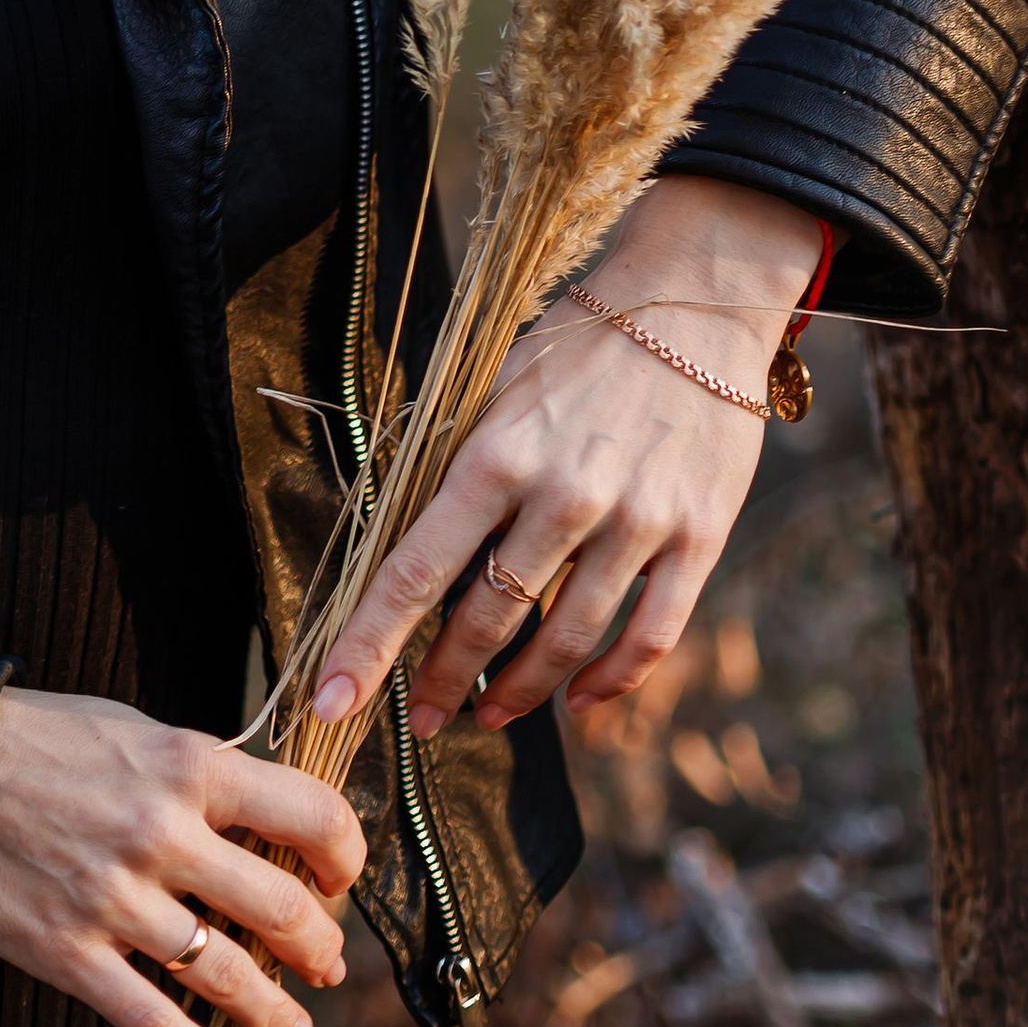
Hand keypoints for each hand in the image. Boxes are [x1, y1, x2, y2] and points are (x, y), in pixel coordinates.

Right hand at [0, 685, 366, 1026]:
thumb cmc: (44, 743)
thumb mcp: (136, 730)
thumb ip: (200, 774)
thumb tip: (266, 818)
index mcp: (187, 765)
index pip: (308, 813)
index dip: (344, 854)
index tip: (340, 879)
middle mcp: (161, 833)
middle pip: (278, 907)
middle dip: (317, 947)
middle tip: (326, 966)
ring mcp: (115, 900)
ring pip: (225, 975)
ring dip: (277, 1014)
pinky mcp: (70, 954)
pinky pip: (153, 1023)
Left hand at [310, 175, 821, 737]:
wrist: (694, 306)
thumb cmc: (578, 348)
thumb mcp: (494, 389)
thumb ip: (455, 469)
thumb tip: (399, 546)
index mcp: (497, 453)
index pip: (416, 569)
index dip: (370, 645)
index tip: (331, 702)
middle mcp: (563, 494)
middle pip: (487, 619)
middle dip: (442, 682)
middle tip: (419, 720)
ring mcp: (635, 522)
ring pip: (565, 641)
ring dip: (520, 693)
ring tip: (489, 716)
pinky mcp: (696, 540)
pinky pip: (650, 637)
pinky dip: (610, 682)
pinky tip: (579, 700)